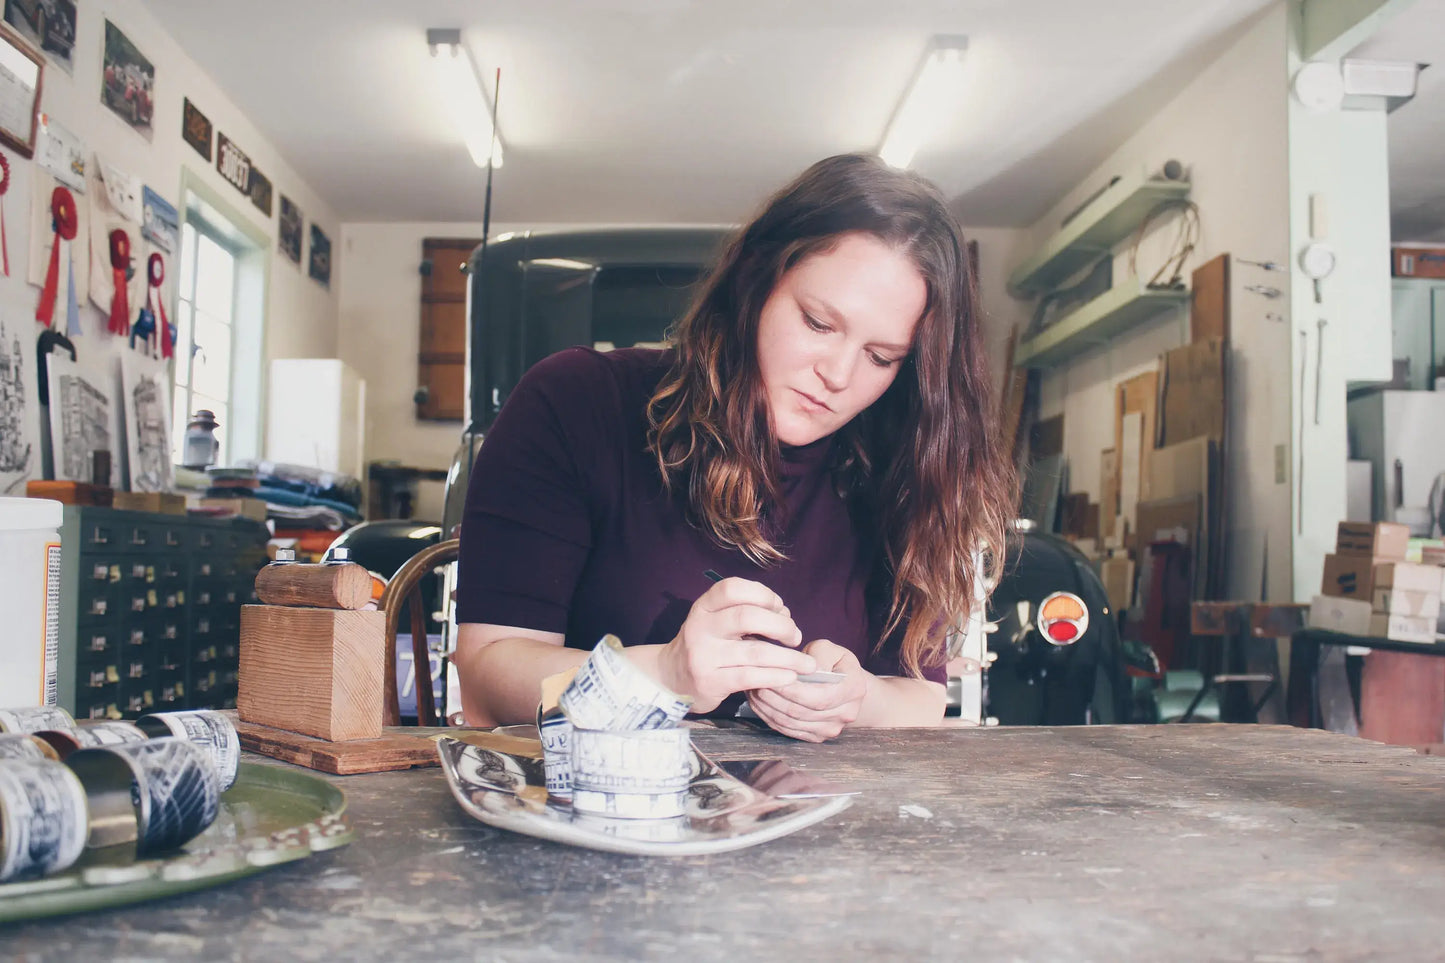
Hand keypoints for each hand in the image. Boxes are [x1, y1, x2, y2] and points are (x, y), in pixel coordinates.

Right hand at [657, 577, 815, 712]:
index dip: (762, 594)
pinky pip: (750, 677)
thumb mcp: (716, 621)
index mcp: (704, 607)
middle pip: (747, 617)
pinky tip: (790, 677)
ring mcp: (704, 655)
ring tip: (807, 665)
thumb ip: (746, 613)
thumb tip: (786, 616)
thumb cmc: (706, 645)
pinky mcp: (710, 681)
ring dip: (788, 658)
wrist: (671, 678)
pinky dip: (775, 676)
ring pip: (755, 652)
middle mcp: (701, 627)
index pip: (733, 588)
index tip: (780, 608)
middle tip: (795, 637)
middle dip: (780, 626)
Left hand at [746, 640, 866, 741]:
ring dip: (767, 708)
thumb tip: (802, 670)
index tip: (772, 675)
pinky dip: (770, 717)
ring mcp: (831, 729)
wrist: (845, 686)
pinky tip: (759, 703)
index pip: (819, 696)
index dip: (792, 689)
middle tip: (755, 680)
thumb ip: (817, 655)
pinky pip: (788, 730)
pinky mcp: (817, 738)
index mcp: (854, 688)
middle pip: (802, 712)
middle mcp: (846, 714)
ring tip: (752, 690)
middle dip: (774, 697)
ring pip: (791, 723)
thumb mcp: (829, 649)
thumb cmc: (833, 663)